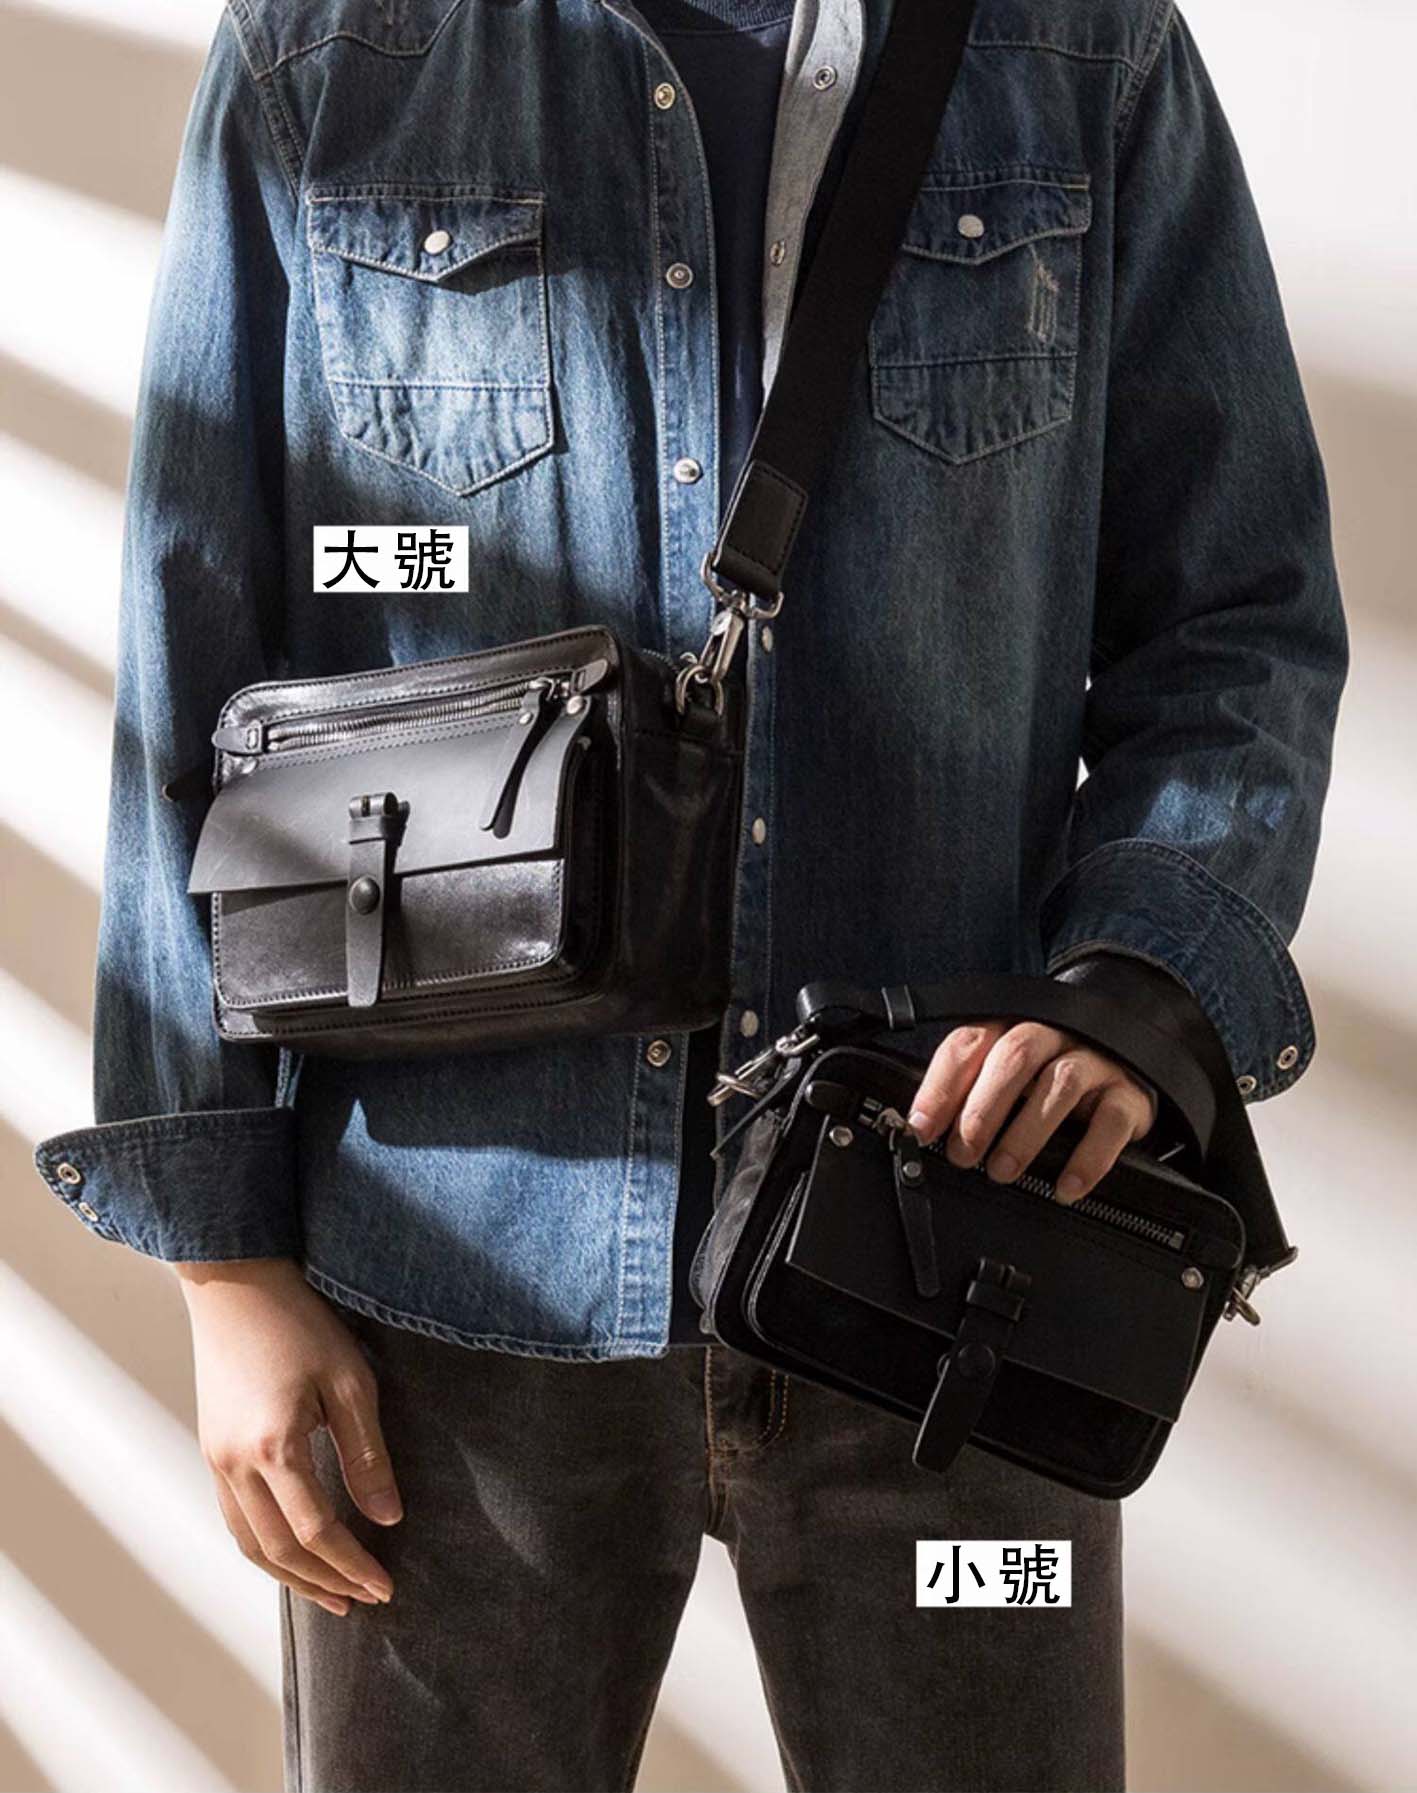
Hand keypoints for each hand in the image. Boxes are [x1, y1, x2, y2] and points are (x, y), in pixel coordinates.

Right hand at [174, 1257, 402, 1616]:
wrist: (236, 1286)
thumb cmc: (300, 1324)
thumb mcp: (350, 1382)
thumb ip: (367, 1454)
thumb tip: (388, 1518)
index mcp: (273, 1448)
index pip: (317, 1531)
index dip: (352, 1564)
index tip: (385, 1586)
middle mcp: (235, 1465)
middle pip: (278, 1551)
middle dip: (324, 1583)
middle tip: (363, 1602)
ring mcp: (215, 1460)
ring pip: (249, 1543)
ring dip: (291, 1576)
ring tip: (330, 1593)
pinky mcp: (211, 1450)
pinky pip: (235, 1519)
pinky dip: (265, 1548)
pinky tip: (292, 1551)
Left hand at [906, 1019, 1156, 1202]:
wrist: (1126, 1065)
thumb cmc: (1049, 1078)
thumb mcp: (1008, 1078)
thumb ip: (970, 1093)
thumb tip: (922, 1131)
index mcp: (1013, 1026)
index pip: (970, 1043)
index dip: (941, 1086)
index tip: (920, 1129)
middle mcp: (1055, 1035)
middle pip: (1016, 1055)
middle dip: (982, 1108)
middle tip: (962, 1154)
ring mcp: (1095, 1062)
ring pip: (1061, 1083)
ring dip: (1025, 1132)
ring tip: (1002, 1171)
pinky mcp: (1130, 1094)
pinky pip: (1111, 1122)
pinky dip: (1086, 1159)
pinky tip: (1065, 1187)